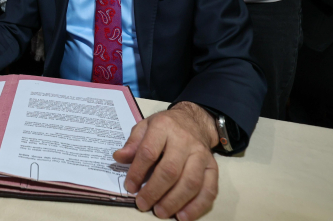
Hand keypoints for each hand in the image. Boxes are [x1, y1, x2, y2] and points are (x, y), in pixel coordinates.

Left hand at [113, 102, 219, 220]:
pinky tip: (183, 216)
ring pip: (191, 182)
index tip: (130, 188)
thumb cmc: (165, 127)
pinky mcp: (213, 167)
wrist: (193, 121)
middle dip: (155, 191)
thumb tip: (118, 157)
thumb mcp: (145, 127)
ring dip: (175, 201)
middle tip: (143, 204)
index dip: (137, 172)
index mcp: (164, 127)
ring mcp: (201, 155)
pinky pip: (209, 189)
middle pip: (171, 170)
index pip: (149, 152)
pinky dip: (197, 206)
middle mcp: (185, 141)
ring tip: (161, 212)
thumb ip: (132, 143)